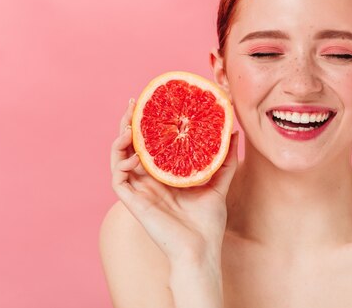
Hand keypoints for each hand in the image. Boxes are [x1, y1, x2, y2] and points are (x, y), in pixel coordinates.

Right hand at [109, 98, 238, 264]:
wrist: (201, 249)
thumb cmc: (208, 222)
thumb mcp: (219, 183)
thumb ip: (224, 159)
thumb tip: (233, 132)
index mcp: (166, 174)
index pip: (152, 143)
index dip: (148, 124)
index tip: (152, 102)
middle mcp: (149, 180)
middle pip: (132, 146)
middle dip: (129, 123)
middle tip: (133, 103)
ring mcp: (140, 190)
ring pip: (119, 158)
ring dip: (120, 139)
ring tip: (128, 123)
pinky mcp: (134, 202)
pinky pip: (118, 179)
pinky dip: (119, 162)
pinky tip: (131, 153)